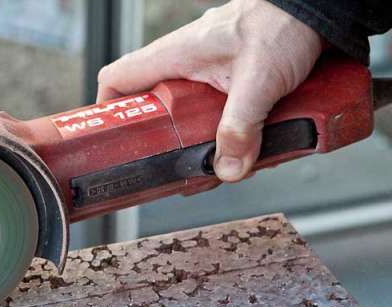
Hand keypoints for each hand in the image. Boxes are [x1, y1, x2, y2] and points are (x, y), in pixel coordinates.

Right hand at [97, 0, 321, 181]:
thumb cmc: (286, 21)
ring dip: (199, 139)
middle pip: (152, 107)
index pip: (117, 79)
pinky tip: (247, 144)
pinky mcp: (232, 75)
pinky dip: (226, 129)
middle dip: (162, 140)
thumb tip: (227, 168)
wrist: (320, 8)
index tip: (113, 141)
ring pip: (187, 112)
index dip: (107, 110)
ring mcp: (209, 69)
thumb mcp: (260, 80)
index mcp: (175, 55)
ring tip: (218, 160)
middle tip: (172, 165)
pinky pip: (216, 108)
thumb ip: (241, 127)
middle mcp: (186, 62)